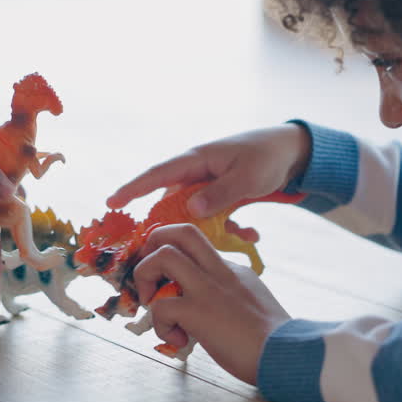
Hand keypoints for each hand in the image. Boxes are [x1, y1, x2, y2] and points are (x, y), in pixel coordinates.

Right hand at [106, 123, 310, 217]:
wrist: (290, 152)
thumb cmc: (266, 157)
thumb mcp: (246, 177)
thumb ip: (220, 194)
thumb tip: (191, 210)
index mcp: (196, 161)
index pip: (157, 174)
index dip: (133, 189)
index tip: (112, 202)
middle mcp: (196, 173)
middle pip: (171, 202)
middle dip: (171, 226)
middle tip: (165, 249)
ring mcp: (206, 186)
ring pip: (194, 215)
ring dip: (212, 231)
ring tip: (240, 235)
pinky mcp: (219, 197)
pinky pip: (214, 218)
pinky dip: (230, 229)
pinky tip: (253, 235)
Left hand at [131, 224, 290, 383]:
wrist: (287, 355)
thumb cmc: (272, 339)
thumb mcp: (251, 300)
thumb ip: (227, 291)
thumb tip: (202, 301)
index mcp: (231, 268)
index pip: (195, 241)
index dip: (170, 249)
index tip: (163, 273)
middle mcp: (218, 271)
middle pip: (179, 231)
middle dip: (152, 246)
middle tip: (150, 276)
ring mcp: (208, 289)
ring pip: (163, 256)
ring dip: (145, 278)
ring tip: (153, 305)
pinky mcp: (199, 312)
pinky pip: (161, 307)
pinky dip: (159, 325)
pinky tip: (178, 339)